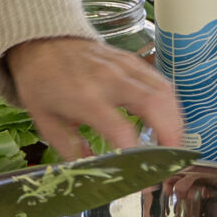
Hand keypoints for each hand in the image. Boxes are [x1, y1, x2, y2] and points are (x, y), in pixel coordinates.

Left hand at [3, 36, 184, 158]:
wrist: (41, 41)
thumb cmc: (41, 83)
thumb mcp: (46, 122)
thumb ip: (71, 149)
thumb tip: (95, 172)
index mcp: (85, 99)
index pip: (121, 128)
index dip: (136, 153)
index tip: (141, 175)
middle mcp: (109, 80)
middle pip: (154, 104)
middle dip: (171, 134)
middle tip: (173, 160)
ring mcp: (124, 67)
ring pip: (163, 90)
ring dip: (175, 119)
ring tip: (174, 143)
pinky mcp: (131, 60)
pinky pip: (159, 80)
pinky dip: (170, 102)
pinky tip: (168, 119)